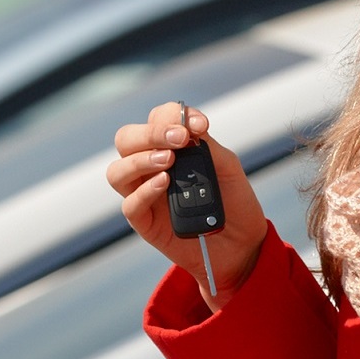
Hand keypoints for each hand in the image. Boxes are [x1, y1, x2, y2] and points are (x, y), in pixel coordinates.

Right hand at [108, 102, 267, 309]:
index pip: (156, 119)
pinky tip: (165, 183)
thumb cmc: (233, 200)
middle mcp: (150, 166)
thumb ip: (207, 146)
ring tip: (168, 160)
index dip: (172, 115)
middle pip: (126, 139)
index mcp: (169, 146)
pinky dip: (145, 191)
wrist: (242, 243)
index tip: (199, 125)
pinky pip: (130, 204)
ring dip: (141, 159)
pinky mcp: (145, 222)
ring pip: (117, 171)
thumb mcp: (227, 167)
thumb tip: (188, 127)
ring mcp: (144, 194)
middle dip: (150, 133)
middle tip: (179, 139)